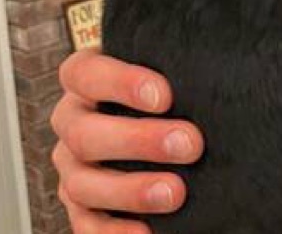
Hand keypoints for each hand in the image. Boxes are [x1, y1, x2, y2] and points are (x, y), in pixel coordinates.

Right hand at [51, 49, 204, 233]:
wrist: (153, 116)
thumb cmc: (162, 86)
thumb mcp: (161, 66)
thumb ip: (173, 64)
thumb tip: (210, 67)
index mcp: (83, 78)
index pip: (86, 74)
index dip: (121, 83)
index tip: (165, 96)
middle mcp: (71, 120)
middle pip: (85, 133)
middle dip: (139, 141)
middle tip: (190, 144)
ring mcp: (71, 165)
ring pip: (84, 183)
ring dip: (131, 190)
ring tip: (175, 192)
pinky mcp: (80, 205)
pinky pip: (87, 226)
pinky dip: (116, 233)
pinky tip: (149, 232)